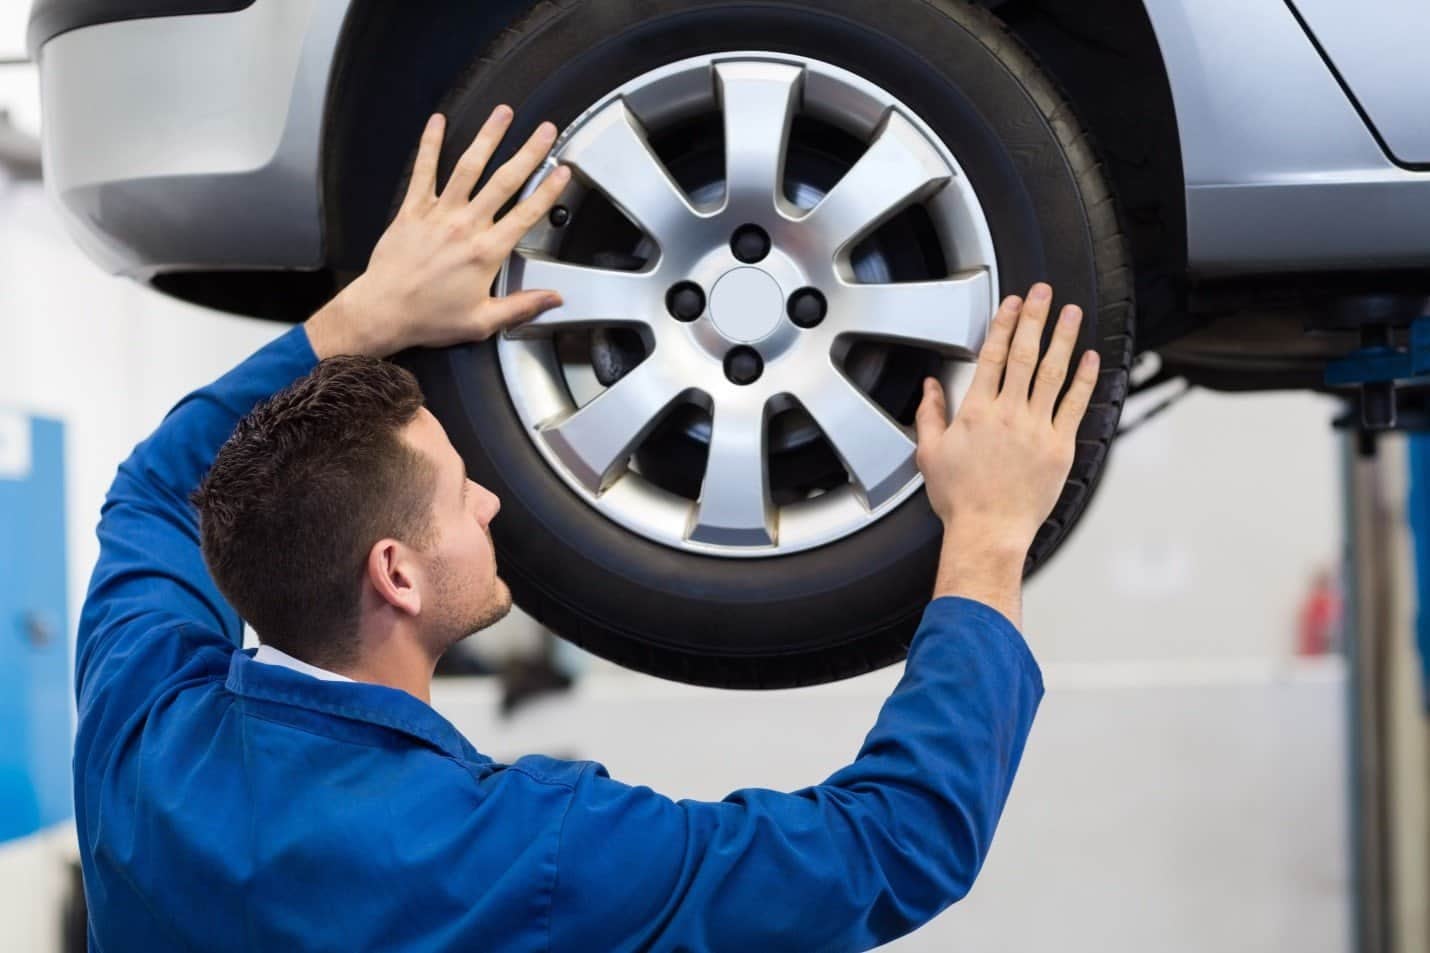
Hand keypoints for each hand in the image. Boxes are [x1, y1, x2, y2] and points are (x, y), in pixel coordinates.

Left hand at [308, 107, 570, 358]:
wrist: (383, 312)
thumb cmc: (429, 318)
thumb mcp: (482, 321)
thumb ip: (522, 306)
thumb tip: (553, 300)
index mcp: (486, 252)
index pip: (526, 214)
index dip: (548, 190)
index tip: (563, 172)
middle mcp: (465, 226)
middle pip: (504, 181)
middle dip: (529, 152)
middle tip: (545, 131)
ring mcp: (438, 214)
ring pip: (468, 167)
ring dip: (488, 137)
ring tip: (503, 114)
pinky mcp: (413, 210)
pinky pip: (423, 170)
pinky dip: (430, 144)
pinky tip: (437, 123)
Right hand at [914, 283, 1098, 619]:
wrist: (989, 531)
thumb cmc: (960, 499)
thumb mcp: (930, 453)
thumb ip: (930, 415)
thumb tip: (930, 387)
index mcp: (976, 412)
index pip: (992, 356)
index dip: (1003, 325)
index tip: (1012, 303)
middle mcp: (1008, 414)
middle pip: (1024, 354)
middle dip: (1034, 318)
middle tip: (1043, 292)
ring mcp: (1037, 428)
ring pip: (1053, 372)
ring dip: (1063, 338)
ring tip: (1071, 312)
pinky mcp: (1059, 446)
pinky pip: (1074, 404)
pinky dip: (1083, 378)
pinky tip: (1090, 358)